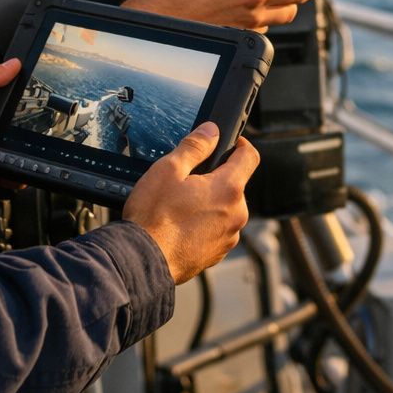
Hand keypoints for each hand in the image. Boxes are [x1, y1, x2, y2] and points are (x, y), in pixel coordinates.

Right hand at [123, 123, 258, 283]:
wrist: (143, 261)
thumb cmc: (154, 217)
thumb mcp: (169, 169)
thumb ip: (195, 146)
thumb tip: (212, 130)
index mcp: (229, 189)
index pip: (250, 156)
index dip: (240, 144)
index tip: (229, 143)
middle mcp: (236, 215)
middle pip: (235, 184)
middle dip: (216, 178)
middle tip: (187, 180)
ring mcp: (228, 237)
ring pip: (225, 208)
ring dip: (209, 203)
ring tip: (179, 206)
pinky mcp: (217, 253)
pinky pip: (217, 229)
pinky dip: (204, 224)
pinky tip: (180, 225)